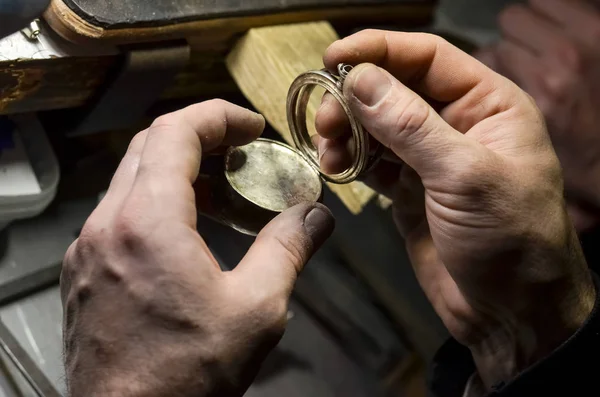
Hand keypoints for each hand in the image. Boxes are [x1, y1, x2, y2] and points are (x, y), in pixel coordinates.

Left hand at [61, 100, 334, 396]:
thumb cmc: (184, 377)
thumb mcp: (256, 309)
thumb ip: (287, 250)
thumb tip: (315, 218)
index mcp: (148, 222)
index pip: (176, 132)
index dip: (218, 117)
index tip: (250, 126)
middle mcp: (107, 225)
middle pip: (150, 146)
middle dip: (201, 137)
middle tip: (241, 151)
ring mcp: (90, 248)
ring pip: (133, 179)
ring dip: (180, 172)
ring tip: (224, 193)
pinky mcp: (86, 270)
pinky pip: (120, 213)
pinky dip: (158, 203)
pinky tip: (190, 233)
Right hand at [315, 30, 594, 388]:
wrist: (510, 312)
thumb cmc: (512, 242)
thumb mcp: (465, 177)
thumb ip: (411, 126)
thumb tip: (360, 80)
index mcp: (489, 106)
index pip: (427, 57)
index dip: (379, 50)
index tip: (333, 56)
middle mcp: (458, 124)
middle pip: (394, 89)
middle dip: (354, 98)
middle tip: (325, 119)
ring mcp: (431, 158)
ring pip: (377, 125)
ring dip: (346, 131)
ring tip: (327, 150)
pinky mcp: (410, 189)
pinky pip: (372, 161)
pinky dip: (350, 160)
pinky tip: (337, 168)